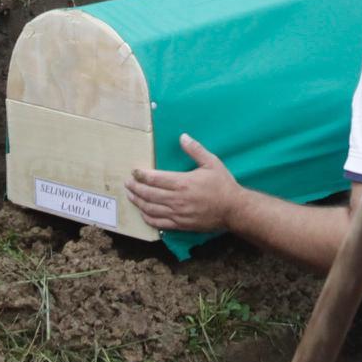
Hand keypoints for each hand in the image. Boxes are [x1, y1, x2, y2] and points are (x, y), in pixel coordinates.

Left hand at [126, 133, 242, 232]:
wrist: (233, 209)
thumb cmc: (223, 184)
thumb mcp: (212, 162)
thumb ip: (195, 150)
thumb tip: (183, 136)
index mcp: (182, 182)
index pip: (155, 179)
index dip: (141, 175)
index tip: (134, 171)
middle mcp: (177, 199)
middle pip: (148, 194)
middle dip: (135, 187)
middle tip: (127, 183)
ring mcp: (177, 214)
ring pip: (151, 209)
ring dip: (138, 202)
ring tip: (130, 195)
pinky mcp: (180, 225)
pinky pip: (159, 224)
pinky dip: (148, 218)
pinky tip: (143, 214)